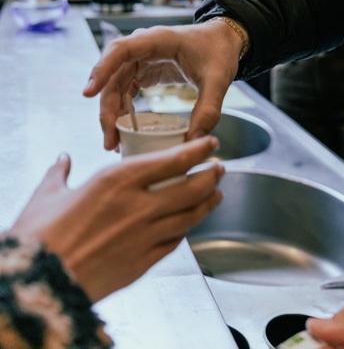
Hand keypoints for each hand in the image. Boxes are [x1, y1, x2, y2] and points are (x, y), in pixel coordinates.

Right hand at [10, 137, 224, 302]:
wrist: (38, 283)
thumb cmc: (40, 237)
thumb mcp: (47, 194)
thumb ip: (60, 173)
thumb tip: (63, 159)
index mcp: (117, 181)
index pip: (172, 161)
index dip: (197, 151)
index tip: (210, 144)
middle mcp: (138, 207)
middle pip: (190, 189)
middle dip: (210, 176)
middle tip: (220, 169)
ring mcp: (144, 237)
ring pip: (188, 217)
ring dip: (207, 204)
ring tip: (217, 195)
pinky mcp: (142, 264)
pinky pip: (173, 243)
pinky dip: (185, 231)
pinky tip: (189, 226)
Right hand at [83, 21, 242, 149]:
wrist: (224, 42)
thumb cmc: (219, 52)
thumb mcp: (218, 79)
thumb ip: (208, 109)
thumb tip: (195, 142)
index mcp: (157, 39)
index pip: (120, 50)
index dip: (102, 69)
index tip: (89, 93)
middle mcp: (143, 47)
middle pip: (112, 75)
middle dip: (107, 108)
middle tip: (109, 139)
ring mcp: (141, 59)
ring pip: (115, 86)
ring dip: (111, 113)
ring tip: (113, 142)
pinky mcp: (144, 71)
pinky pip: (125, 90)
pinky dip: (121, 110)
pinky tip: (123, 130)